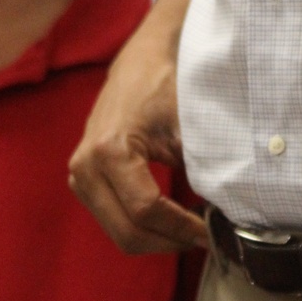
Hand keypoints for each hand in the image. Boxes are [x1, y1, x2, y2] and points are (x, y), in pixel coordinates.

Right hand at [68, 0, 207, 253]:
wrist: (140, 59)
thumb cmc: (165, 84)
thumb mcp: (186, 125)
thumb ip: (199, 169)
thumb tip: (221, 212)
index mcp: (109, 150)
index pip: (145, 209)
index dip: (180, 228)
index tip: (210, 232)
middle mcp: (86, 166)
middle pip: (127, 231)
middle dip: (168, 241)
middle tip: (203, 240)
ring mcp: (79, 174)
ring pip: (118, 232)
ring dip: (156, 239)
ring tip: (190, 231)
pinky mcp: (83, 179)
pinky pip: (113, 218)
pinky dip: (142, 227)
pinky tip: (171, 220)